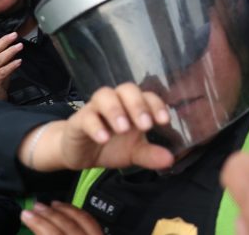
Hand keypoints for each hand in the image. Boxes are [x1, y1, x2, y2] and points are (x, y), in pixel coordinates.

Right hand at [0, 32, 22, 100]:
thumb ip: (4, 61)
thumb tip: (13, 48)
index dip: (2, 40)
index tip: (12, 35)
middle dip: (5, 43)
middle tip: (16, 37)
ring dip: (10, 52)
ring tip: (19, 47)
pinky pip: (2, 72)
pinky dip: (11, 65)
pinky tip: (18, 61)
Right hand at [19, 84, 174, 171]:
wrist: (80, 154)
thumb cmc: (111, 146)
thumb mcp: (133, 153)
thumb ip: (151, 155)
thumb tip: (170, 160)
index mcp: (132, 106)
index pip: (147, 96)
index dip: (156, 105)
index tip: (164, 121)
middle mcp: (116, 101)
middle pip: (127, 89)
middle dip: (138, 105)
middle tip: (145, 125)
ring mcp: (96, 108)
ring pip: (105, 95)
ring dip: (116, 110)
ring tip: (123, 128)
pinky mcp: (78, 120)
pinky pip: (86, 117)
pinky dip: (95, 126)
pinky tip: (103, 138)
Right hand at [20, 202, 101, 234]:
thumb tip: (35, 227)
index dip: (38, 223)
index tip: (25, 214)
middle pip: (67, 226)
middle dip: (48, 214)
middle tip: (34, 207)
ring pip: (82, 220)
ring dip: (63, 210)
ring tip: (49, 205)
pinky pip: (91, 222)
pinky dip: (78, 213)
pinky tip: (67, 209)